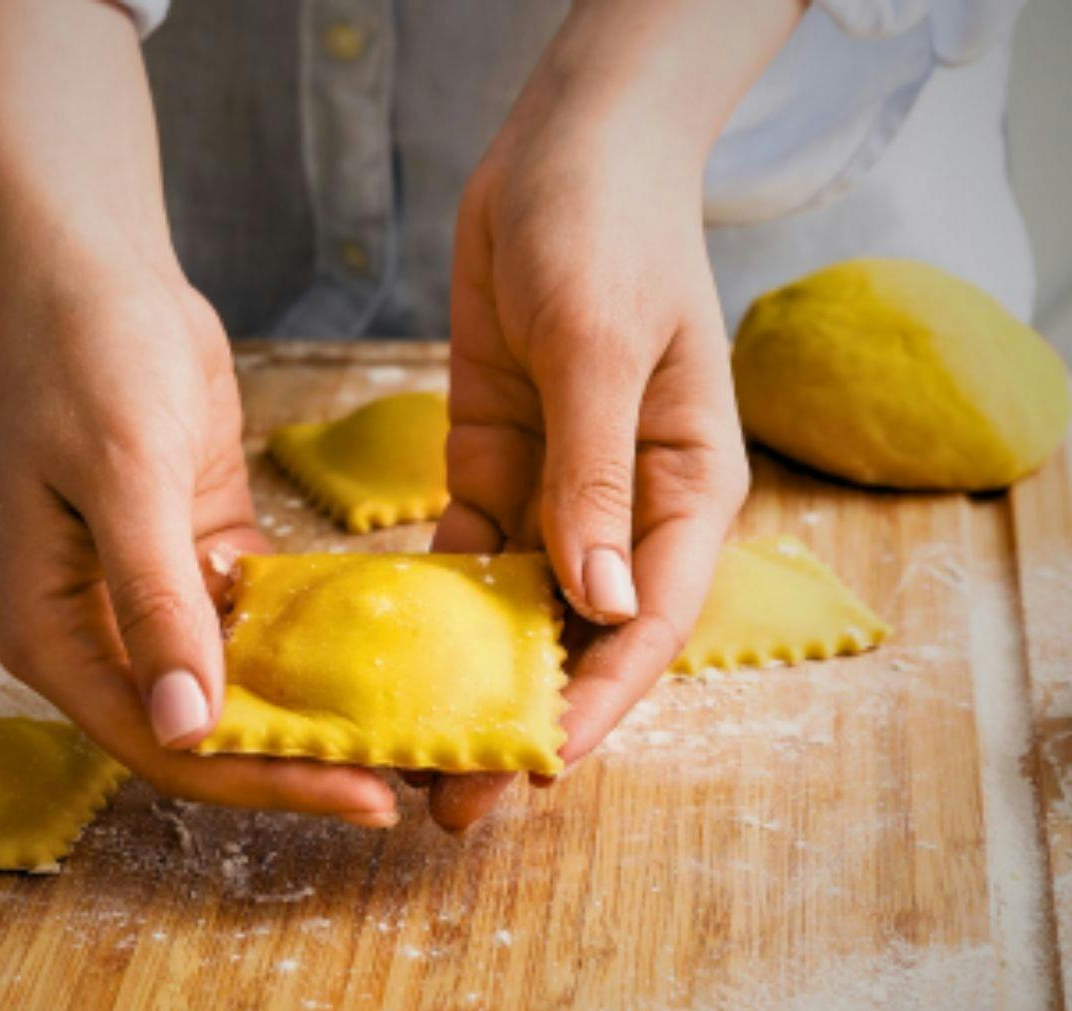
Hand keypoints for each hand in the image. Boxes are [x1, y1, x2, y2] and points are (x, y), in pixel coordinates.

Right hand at [0, 267, 395, 825]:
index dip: (264, 780)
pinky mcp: (202, 559)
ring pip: (239, 686)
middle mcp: (100, 635)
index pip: (166, 745)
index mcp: (56, 636)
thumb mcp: (125, 479)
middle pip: (207, 733)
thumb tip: (185, 728)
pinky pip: (261, 625)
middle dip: (299, 761)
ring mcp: (151, 601)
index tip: (363, 791)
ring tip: (406, 734)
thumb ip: (154, 603)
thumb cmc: (84, 359)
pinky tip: (384, 659)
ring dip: (312, 710)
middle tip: (404, 780)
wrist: (96, 270)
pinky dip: (313, 643)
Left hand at [429, 0, 798, 831]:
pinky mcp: (496, 463)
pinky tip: (385, 657)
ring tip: (412, 755)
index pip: (648, 622)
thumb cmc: (612, 229)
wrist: (562, 149)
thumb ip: (597, 475)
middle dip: (524, 717)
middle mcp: (627, 507)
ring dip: (470, 681)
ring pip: (517, 611)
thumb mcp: (603, 349)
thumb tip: (599, 603)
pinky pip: (467, 552)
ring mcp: (560, 490)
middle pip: (581, 637)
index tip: (541, 763)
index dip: (601, 699)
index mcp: (686, 489)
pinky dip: (432, 605)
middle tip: (461, 800)